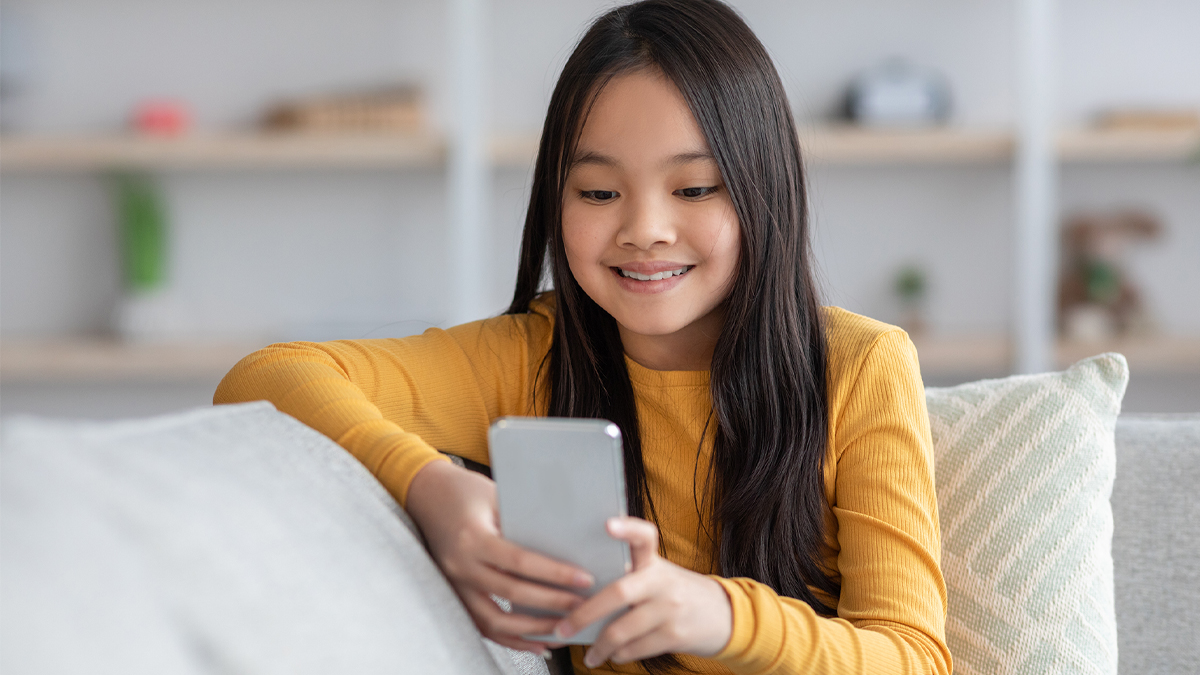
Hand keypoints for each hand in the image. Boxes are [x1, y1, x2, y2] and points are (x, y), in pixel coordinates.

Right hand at [405, 460, 595, 652]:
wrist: (426, 494)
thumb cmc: (465, 490)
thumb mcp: (496, 496)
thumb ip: (524, 522)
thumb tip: (567, 546)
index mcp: (473, 537)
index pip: (520, 561)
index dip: (554, 574)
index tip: (584, 580)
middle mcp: (460, 565)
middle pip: (511, 593)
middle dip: (552, 603)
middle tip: (582, 606)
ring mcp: (454, 584)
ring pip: (494, 621)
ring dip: (532, 629)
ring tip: (564, 630)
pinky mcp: (455, 595)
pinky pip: (482, 626)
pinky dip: (511, 638)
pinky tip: (538, 643)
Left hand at [553, 517, 731, 668]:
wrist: (725, 616)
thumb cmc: (678, 593)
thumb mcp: (660, 575)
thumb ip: (630, 576)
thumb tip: (579, 591)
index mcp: (654, 562)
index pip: (644, 536)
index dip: (627, 528)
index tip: (608, 524)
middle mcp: (662, 582)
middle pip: (617, 593)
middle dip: (583, 614)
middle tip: (562, 628)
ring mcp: (670, 609)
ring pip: (621, 630)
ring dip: (599, 647)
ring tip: (589, 654)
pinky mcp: (675, 635)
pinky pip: (635, 649)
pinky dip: (618, 656)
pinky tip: (612, 656)